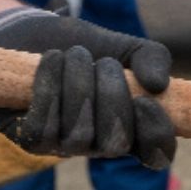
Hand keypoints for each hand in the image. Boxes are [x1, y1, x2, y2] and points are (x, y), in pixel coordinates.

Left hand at [0, 7, 176, 168]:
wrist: (35, 34)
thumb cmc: (88, 47)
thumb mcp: (127, 46)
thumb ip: (153, 58)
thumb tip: (158, 85)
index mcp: (133, 129)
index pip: (157, 155)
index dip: (156, 135)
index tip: (145, 102)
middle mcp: (102, 145)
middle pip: (117, 143)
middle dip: (112, 97)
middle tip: (104, 62)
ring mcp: (66, 146)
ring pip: (79, 133)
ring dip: (79, 86)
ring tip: (75, 54)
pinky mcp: (33, 139)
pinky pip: (44, 128)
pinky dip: (50, 89)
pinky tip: (52, 60)